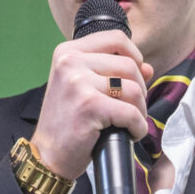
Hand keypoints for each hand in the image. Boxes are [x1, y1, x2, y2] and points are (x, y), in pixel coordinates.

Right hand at [29, 31, 152, 181]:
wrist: (47, 154)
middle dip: (140, 90)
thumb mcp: (84, 88)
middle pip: (129, 65)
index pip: (116, 38)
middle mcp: (70, 62)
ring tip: (130, 123)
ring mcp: (78, 82)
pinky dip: (138, 127)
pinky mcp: (89, 105)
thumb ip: (114, 72)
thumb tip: (147, 68)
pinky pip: (131, 113)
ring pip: (134, 89)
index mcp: (67, 52)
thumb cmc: (67, 122)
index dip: (135, 56)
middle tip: (132, 109)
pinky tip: (130, 134)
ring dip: (140, 111)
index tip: (135, 76)